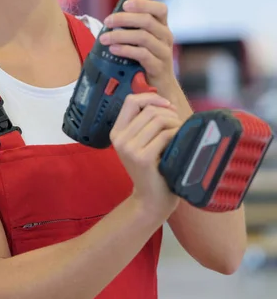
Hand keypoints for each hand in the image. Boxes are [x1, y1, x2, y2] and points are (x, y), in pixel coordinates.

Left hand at [99, 0, 174, 95]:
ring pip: (143, 37)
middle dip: (124, 19)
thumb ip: (134, 14)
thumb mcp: (140, 34)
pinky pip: (142, 54)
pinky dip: (125, 50)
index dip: (143, 4)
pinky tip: (114, 50)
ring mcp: (164, 52)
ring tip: (104, 39)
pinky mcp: (158, 67)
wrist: (158, 87)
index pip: (160, 8)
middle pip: (147, 21)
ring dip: (120, 36)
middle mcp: (166, 37)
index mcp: (162, 26)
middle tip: (107, 21)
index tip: (125, 3)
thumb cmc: (147, 58)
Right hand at [110, 92, 181, 219]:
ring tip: (180, 133)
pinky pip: (165, 135)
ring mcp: (129, 149)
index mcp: (117, 132)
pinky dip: (177, 134)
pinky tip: (180, 142)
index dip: (151, 97)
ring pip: (158, 120)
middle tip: (179, 124)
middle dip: (168, 113)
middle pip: (149, 110)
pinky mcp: (143, 158)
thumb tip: (166, 102)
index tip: (167, 105)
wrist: (151, 200)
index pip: (131, 100)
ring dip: (175, 123)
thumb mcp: (143, 143)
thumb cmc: (153, 169)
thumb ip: (146, 123)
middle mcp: (120, 139)